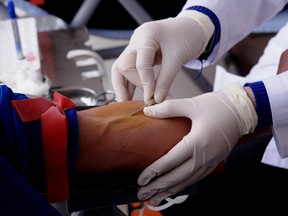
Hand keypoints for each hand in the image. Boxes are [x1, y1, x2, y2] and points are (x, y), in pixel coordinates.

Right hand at [111, 11, 213, 103]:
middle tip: (141, 100)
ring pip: (121, 68)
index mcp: (147, 35)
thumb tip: (155, 99)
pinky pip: (129, 70)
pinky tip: (131, 96)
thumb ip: (165, 80)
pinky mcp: (138, 54)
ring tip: (127, 103)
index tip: (151, 98)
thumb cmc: (187, 36)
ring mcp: (135, 46)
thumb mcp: (178, 59)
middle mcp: (136, 40)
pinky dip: (130, 83)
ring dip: (124, 86)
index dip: (145, 83)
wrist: (192, 27)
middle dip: (132, 84)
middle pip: (124, 65)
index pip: (140, 63)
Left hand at [137, 83, 257, 205]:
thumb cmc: (217, 106)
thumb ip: (168, 108)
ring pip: (187, 181)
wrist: (242, 111)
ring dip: (169, 191)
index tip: (141, 179)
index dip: (154, 172)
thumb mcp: (192, 104)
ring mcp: (211, 162)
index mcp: (197, 141)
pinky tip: (173, 190)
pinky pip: (196, 179)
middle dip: (158, 187)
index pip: (171, 161)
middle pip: (177, 177)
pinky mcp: (214, 162)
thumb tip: (148, 111)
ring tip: (154, 199)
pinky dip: (183, 186)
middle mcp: (204, 156)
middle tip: (142, 195)